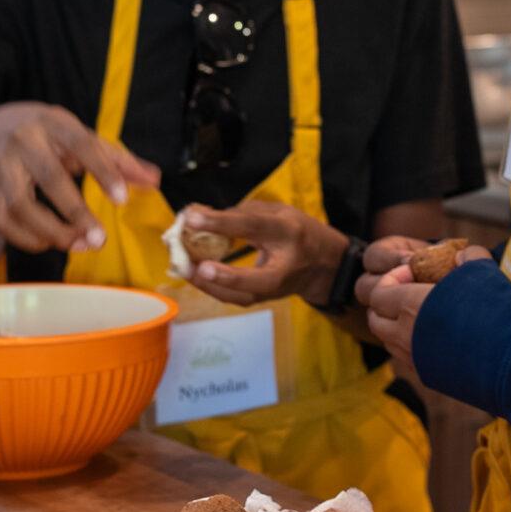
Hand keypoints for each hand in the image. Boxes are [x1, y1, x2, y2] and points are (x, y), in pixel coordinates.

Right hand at [0, 101, 158, 253]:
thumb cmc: (46, 135)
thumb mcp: (78, 135)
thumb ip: (117, 158)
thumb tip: (154, 181)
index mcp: (53, 123)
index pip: (81, 144)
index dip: (103, 172)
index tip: (122, 200)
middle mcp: (24, 142)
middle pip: (49, 178)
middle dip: (75, 212)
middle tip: (100, 240)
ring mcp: (2, 167)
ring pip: (20, 206)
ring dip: (51, 232)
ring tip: (81, 244)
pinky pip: (6, 222)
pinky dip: (29, 239)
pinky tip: (52, 243)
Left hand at [179, 201, 347, 308]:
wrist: (326, 266)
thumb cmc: (299, 231)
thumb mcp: (280, 212)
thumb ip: (245, 212)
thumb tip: (205, 215)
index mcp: (289, 232)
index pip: (253, 226)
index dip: (221, 222)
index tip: (192, 217)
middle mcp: (285, 264)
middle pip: (254, 277)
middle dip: (223, 275)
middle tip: (193, 266)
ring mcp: (276, 288)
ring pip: (242, 296)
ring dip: (210, 285)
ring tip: (184, 270)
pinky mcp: (265, 299)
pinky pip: (236, 298)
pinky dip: (213, 288)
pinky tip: (194, 277)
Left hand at [355, 240, 486, 380]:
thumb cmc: (499, 311)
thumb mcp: (483, 271)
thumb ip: (467, 257)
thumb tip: (461, 256)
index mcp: (411, 307)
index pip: (378, 294)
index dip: (393, 280)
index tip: (414, 274)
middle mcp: (406, 336)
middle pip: (376, 321)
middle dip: (387, 305)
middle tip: (411, 294)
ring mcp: (416, 361)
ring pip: (389, 342)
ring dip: (398, 326)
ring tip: (426, 314)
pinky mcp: (430, 378)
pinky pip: (407, 359)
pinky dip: (412, 346)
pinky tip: (438, 336)